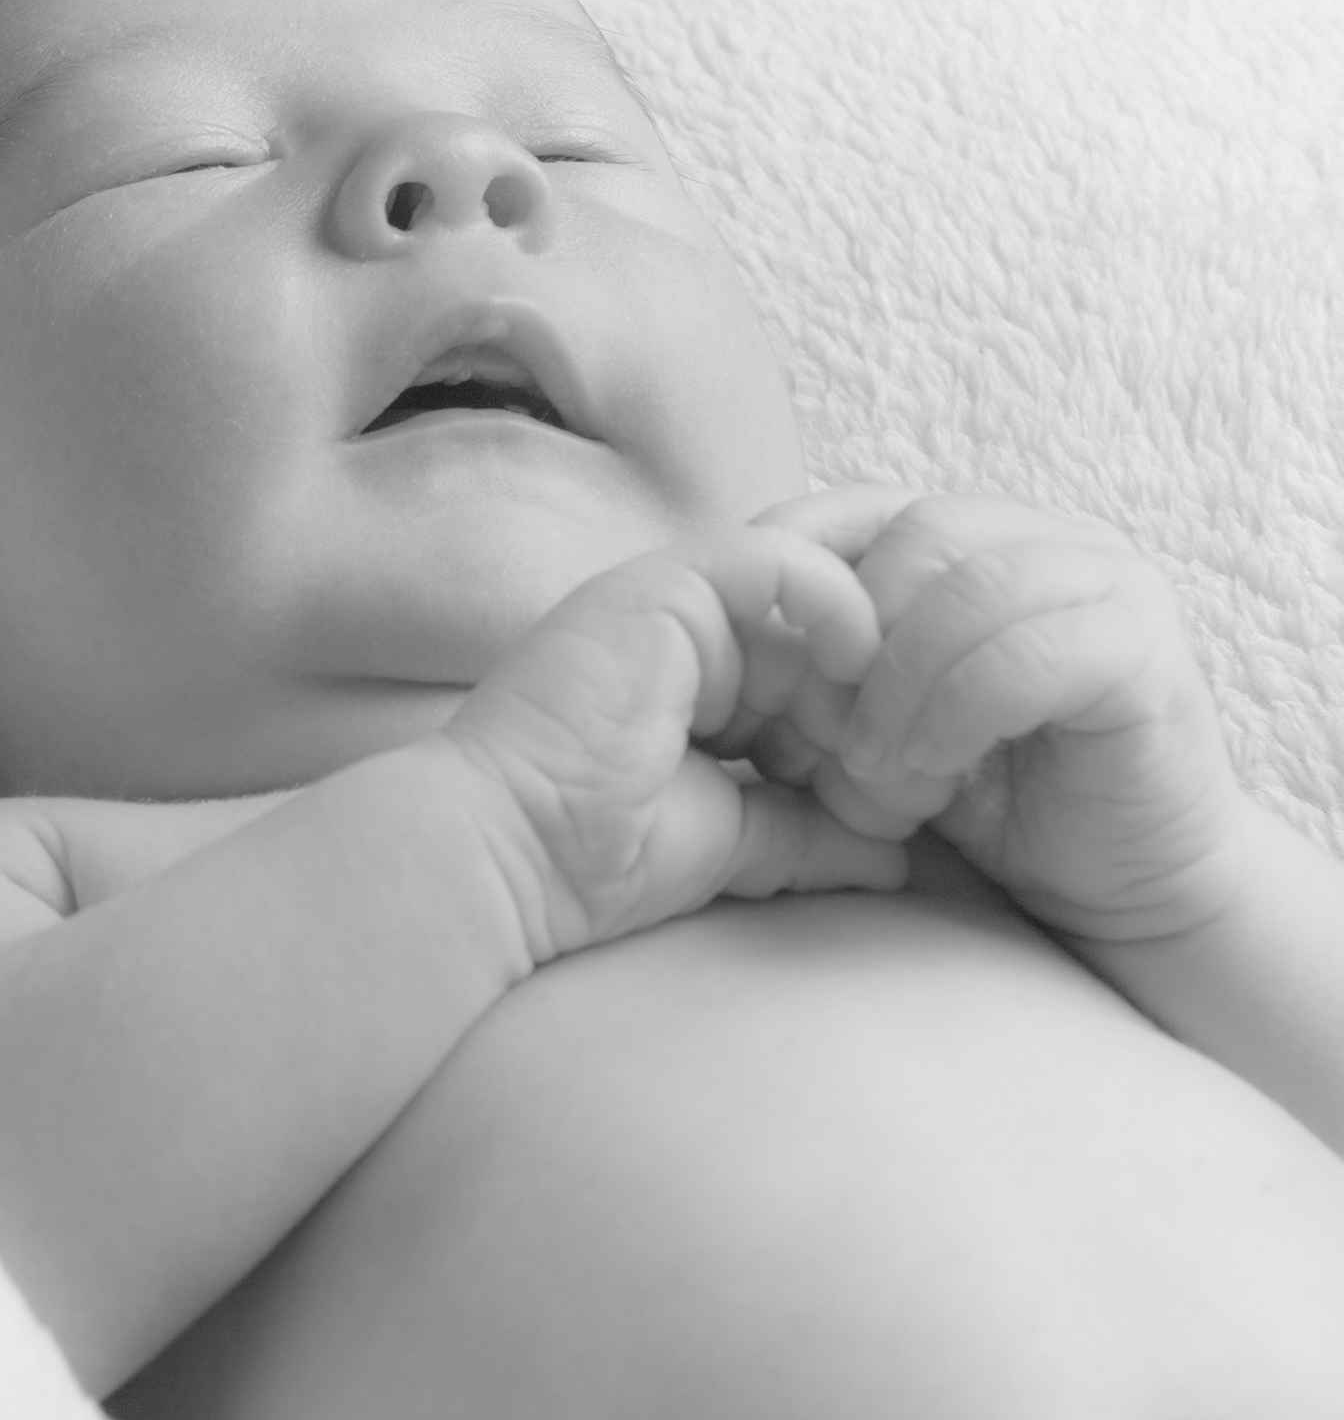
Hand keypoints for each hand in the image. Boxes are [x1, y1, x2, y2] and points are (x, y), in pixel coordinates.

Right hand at [439, 532, 909, 966]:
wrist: (512, 855)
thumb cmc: (595, 859)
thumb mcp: (736, 841)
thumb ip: (810, 833)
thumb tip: (896, 859)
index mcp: (700, 688)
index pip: (816, 687)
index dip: (863, 740)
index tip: (896, 807)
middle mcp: (687, 636)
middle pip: (823, 646)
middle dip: (871, 714)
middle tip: (907, 783)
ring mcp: (674, 604)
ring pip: (812, 606)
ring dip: (857, 675)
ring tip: (875, 748)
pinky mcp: (666, 584)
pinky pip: (778, 561)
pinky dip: (832, 600)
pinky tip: (855, 665)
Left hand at [748, 485, 1251, 940]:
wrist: (1132, 888)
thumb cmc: (1004, 802)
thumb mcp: (895, 717)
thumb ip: (841, 661)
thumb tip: (737, 626)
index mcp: (992, 538)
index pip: (871, 502)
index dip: (798, 558)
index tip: (747, 643)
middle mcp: (1058, 542)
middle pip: (919, 532)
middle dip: (853, 632)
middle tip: (826, 732)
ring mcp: (1113, 587)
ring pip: (972, 589)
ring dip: (901, 684)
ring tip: (876, 765)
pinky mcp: (1147, 654)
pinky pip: (1028, 655)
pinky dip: (958, 711)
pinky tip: (933, 768)